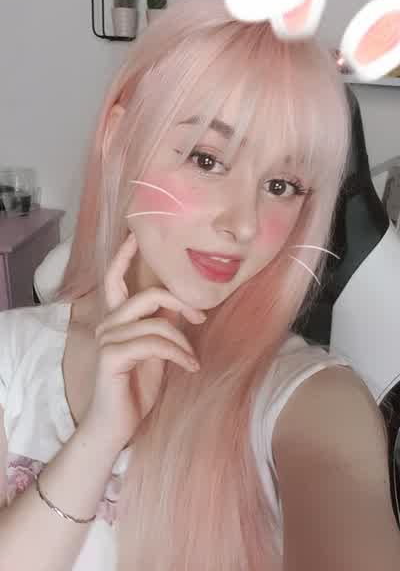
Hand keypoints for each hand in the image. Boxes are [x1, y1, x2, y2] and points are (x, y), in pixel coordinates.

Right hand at [83, 232, 205, 452]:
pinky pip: (155, 342)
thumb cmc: (136, 388)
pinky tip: (189, 367)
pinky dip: (178, 353)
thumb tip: (180, 301)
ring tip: (192, 360)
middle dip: (180, 302)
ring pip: (155, 322)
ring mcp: (107, 339)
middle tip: (201, 317)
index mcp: (116, 319)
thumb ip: (160, 323)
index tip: (135, 234)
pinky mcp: (112, 356)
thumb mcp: (154, 350)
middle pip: (146, 295)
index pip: (115, 280)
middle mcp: (107, 324)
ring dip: (182, 341)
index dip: (124, 256)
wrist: (116, 426)